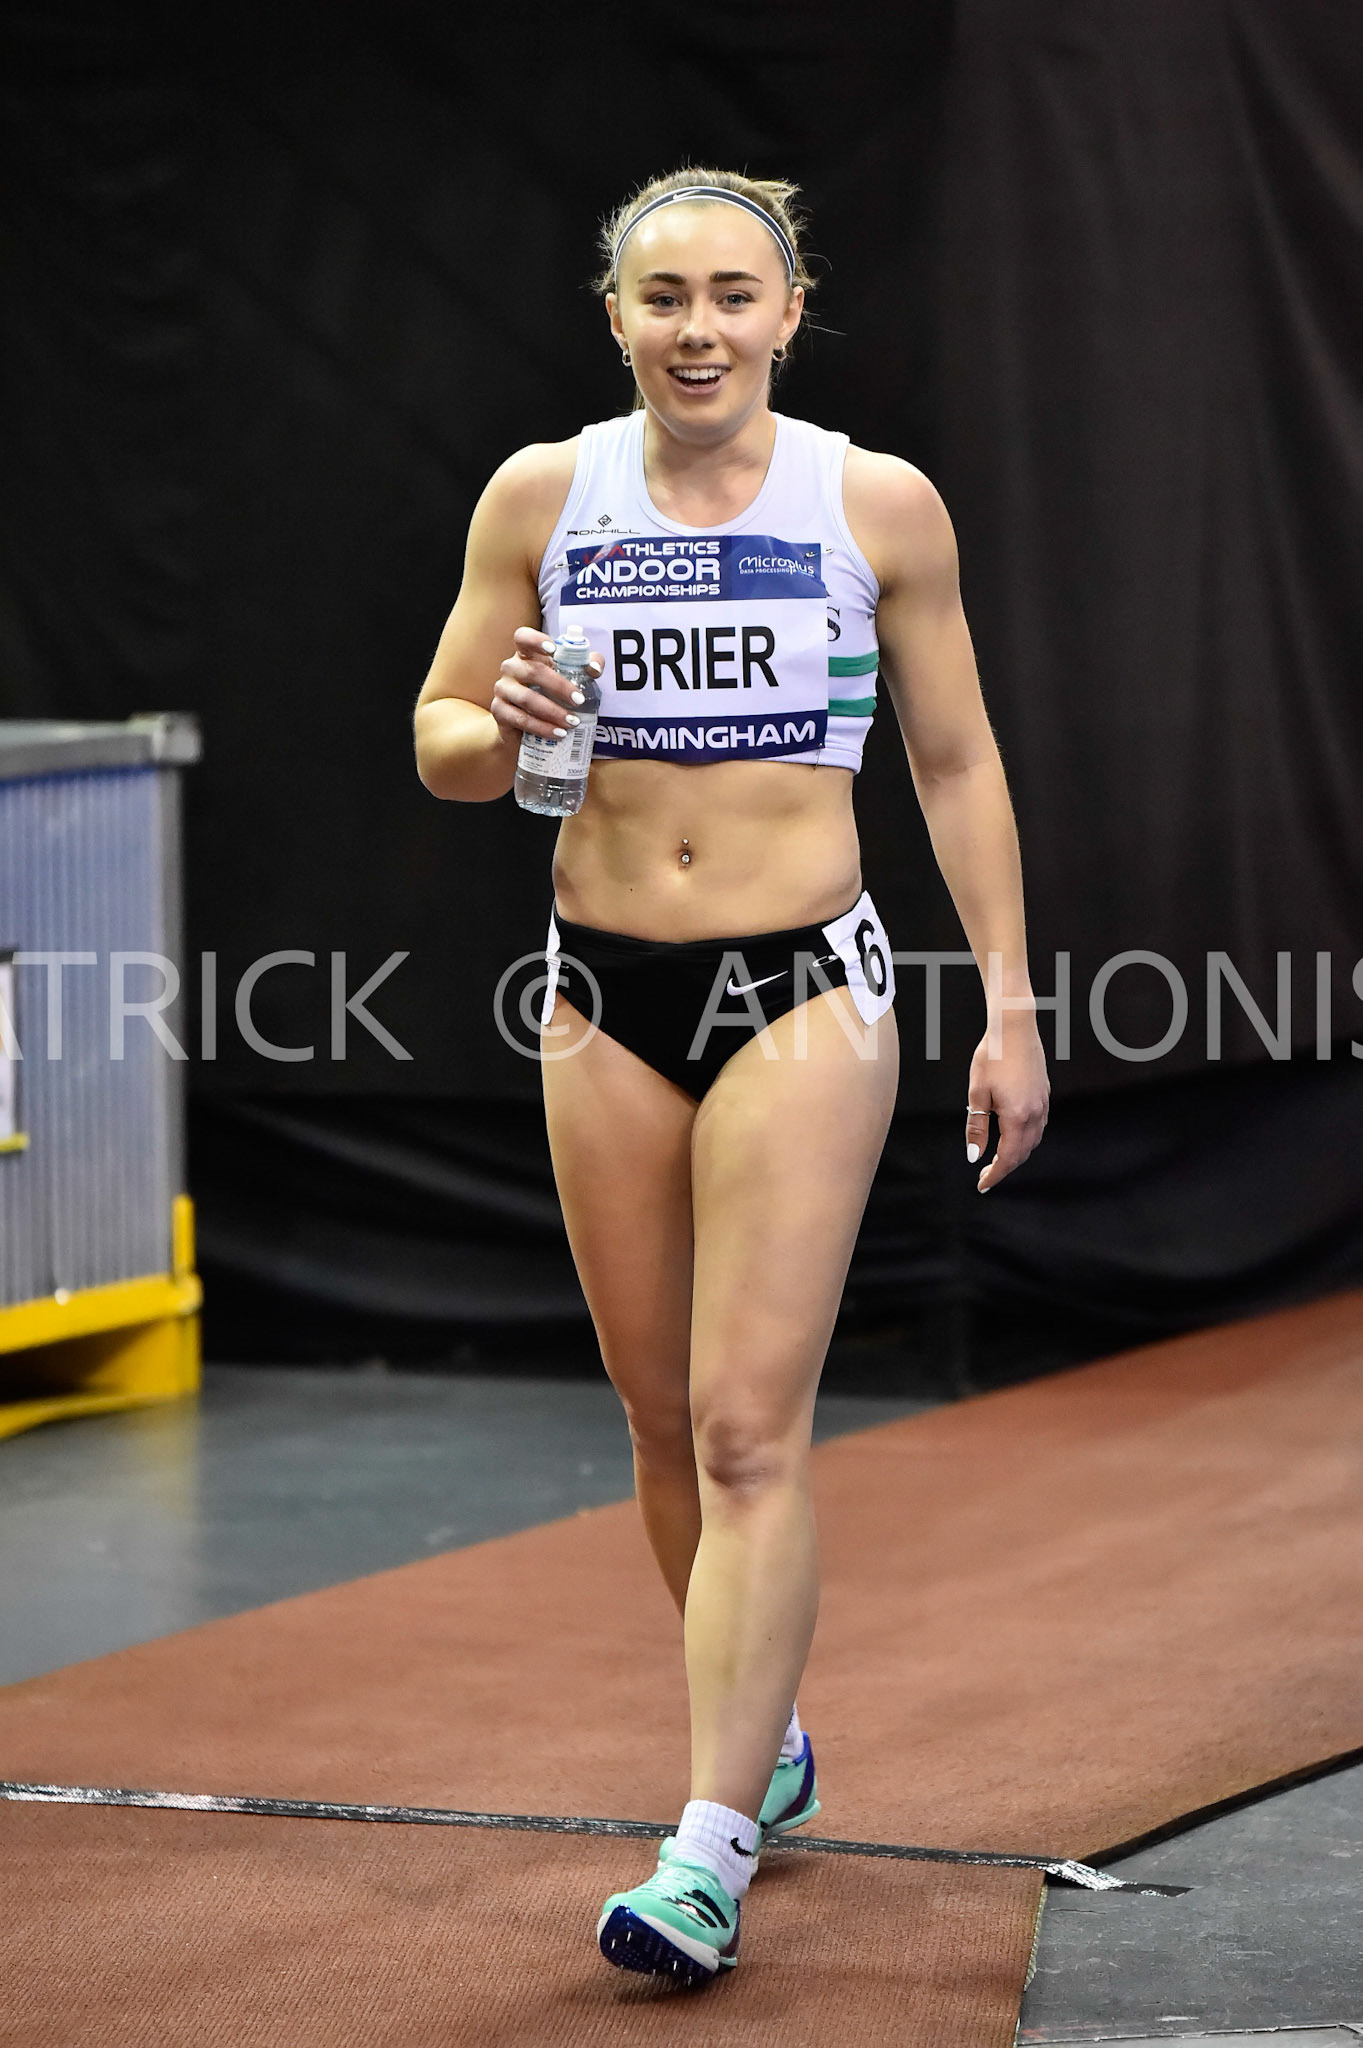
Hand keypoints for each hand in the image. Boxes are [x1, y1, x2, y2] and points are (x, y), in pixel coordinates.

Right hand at [491, 626, 601, 745]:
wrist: (524, 727)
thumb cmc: (550, 694)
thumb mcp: (569, 677)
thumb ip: (585, 666)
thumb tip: (594, 668)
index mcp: (526, 654)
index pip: (523, 637)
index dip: (536, 640)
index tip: (553, 650)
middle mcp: (511, 668)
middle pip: (532, 671)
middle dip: (559, 686)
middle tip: (579, 700)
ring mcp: (503, 689)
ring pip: (527, 698)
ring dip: (552, 711)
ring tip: (572, 722)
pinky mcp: (499, 711)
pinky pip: (520, 719)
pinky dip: (542, 727)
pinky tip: (557, 733)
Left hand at [964, 1010, 1048, 1191]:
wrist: (1014, 1027)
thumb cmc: (992, 1057)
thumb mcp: (977, 1093)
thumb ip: (977, 1127)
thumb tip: (974, 1156)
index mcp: (1018, 1116)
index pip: (1008, 1157)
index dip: (995, 1175)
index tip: (982, 1186)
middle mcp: (1036, 1113)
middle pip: (1023, 1153)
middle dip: (1005, 1167)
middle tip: (985, 1175)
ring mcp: (1043, 1103)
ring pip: (1033, 1140)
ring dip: (1017, 1154)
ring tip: (997, 1159)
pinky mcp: (1044, 1093)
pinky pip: (1038, 1126)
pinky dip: (1026, 1138)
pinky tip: (1013, 1135)